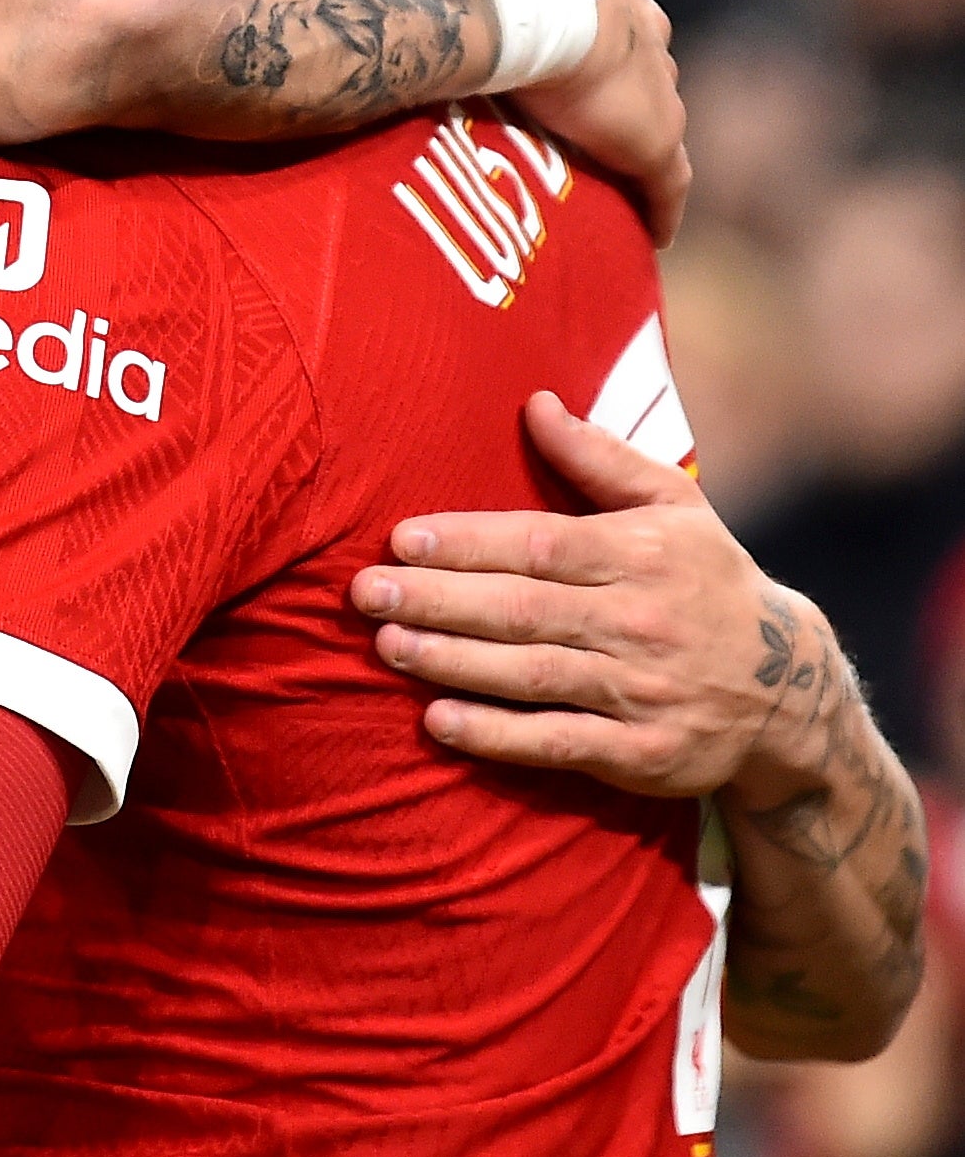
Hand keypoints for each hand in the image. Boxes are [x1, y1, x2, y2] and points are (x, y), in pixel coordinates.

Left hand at [352, 388, 785, 794]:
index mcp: (643, 555)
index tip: (400, 538)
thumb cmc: (706, 580)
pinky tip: (439, 721)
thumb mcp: (674, 507)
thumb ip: (600, 458)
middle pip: (523, 610)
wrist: (792, 691)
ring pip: (533, 674)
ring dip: (453, 662)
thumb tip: (536, 402)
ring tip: (386, 646)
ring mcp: (644, 692)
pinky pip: (561, 742)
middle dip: (437, 600)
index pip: (541, 545)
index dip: (468, 543)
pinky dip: (499, 736)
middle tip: (364, 592)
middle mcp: (642, 622)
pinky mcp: (645, 754)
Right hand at [474, 0, 686, 244]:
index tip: (561, 35)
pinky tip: (652, 232)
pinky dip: (660, 205)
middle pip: (642, 51)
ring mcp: (655, 83)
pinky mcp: (655, 141)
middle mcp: (643, 21)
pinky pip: (666, 183)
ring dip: (634, 132)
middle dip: (620, 71)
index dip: (586, 15)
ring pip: (656, 110)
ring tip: (600, 163)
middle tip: (576, 101)